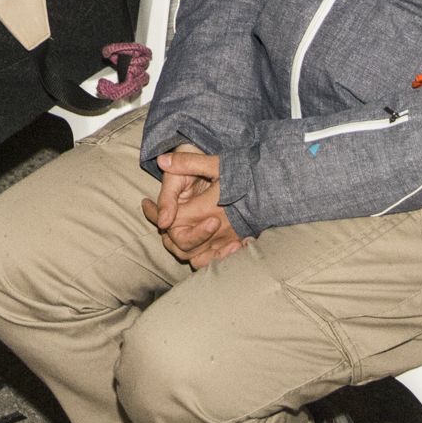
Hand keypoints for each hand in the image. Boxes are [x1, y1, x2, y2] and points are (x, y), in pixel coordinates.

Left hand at [142, 145, 242, 263]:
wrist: (274, 186)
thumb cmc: (246, 173)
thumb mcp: (216, 163)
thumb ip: (187, 162)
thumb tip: (162, 160)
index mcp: (208, 210)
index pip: (173, 223)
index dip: (157, 215)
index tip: (147, 204)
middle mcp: (217, 230)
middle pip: (181, 244)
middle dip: (167, 233)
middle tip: (160, 218)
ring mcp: (227, 241)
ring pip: (194, 257)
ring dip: (180, 247)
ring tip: (173, 231)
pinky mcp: (236, 245)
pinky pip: (212, 261)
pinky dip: (200, 258)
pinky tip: (195, 246)